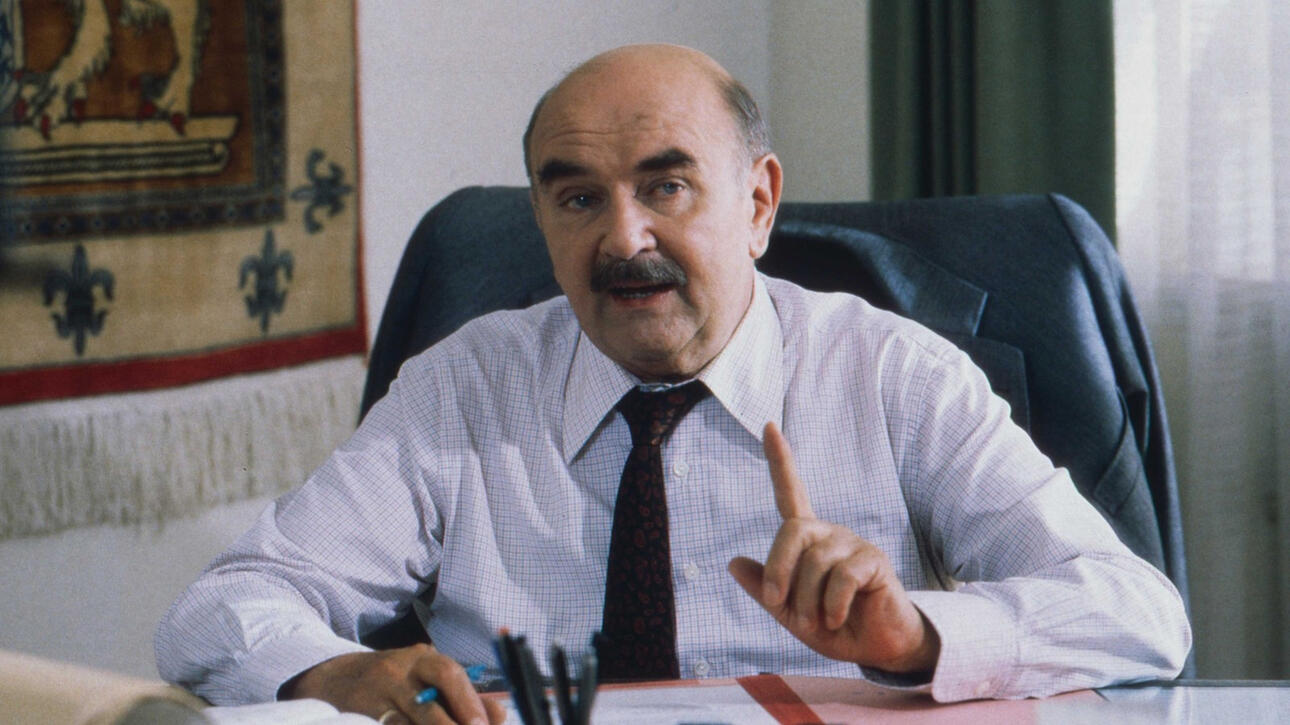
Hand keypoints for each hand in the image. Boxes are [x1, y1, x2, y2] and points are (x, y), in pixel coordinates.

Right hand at [281, 644, 504, 724]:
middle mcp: (396, 675)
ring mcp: (374, 699)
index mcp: (420, 658)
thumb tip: (499, 715)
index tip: (484, 724)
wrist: (333, 677)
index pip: (448, 673)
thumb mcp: (426, 674)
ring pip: (403, 724)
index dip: (469, 700)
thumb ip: (462, 693)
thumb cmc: (394, 679)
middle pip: (426, 704)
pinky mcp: (358, 717)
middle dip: (451, 724)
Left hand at [727, 422, 940, 674]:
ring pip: (814, 562)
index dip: (779, 459)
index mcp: (807, 540)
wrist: (874, 647)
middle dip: (778, 570)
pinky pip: (841, 578)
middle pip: (792, 530)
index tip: (769, 425)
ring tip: (821, 619)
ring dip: (808, 602)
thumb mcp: (789, 613)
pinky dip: (832, 606)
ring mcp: (852, 543)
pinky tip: (838, 618)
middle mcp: (828, 533)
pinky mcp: (873, 559)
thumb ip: (764, 590)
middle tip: (779, 605)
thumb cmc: (833, 626)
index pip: (790, 492)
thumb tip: (733, 563)